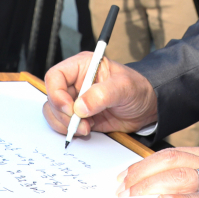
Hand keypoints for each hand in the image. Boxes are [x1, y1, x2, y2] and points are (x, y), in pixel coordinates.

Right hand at [43, 52, 157, 136]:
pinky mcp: (79, 116)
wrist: (147, 107)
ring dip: (65, 125)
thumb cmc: (137, 89)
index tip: (71, 109)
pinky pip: (62, 124)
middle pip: (52, 97)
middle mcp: (75, 82)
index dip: (57, 94)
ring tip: (87, 128)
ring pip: (53, 113)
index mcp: (82, 66)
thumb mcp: (124, 87)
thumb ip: (102, 94)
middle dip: (64, 115)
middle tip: (82, 124)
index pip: (55, 76)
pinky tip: (87, 130)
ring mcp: (75, 100)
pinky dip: (70, 131)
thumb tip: (80, 107)